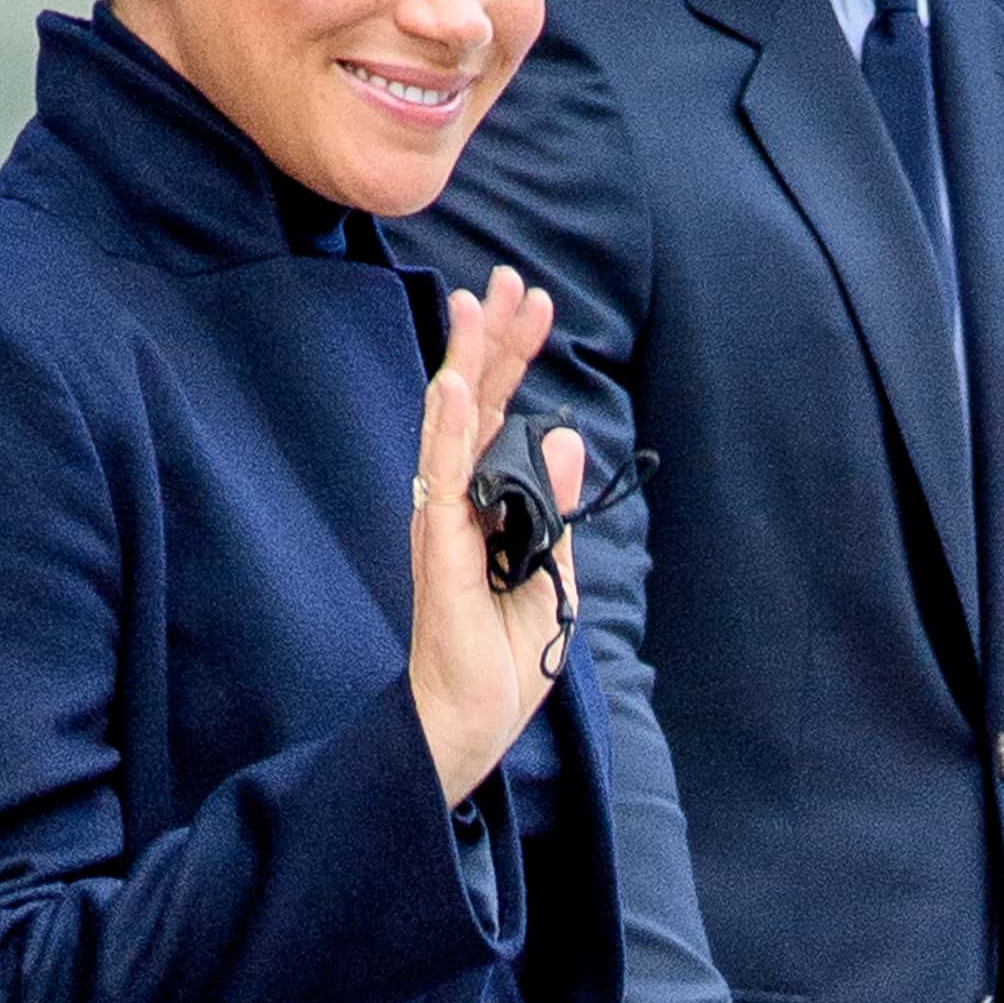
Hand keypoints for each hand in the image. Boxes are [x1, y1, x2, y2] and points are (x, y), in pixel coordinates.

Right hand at [410, 269, 580, 805]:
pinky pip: (440, 478)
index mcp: (483, 506)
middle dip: (494, 340)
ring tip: (479, 303)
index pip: (499, 417)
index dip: (516, 360)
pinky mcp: (438, 550)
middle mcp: (455, 503)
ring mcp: (442, 522)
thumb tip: (566, 438)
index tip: (537, 306)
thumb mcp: (549, 572)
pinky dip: (444, 427)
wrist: (473, 723)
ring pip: (453, 425)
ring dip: (467, 362)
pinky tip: (449, 382)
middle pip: (474, 405)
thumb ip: (553, 509)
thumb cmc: (502, 660)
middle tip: (509, 279)